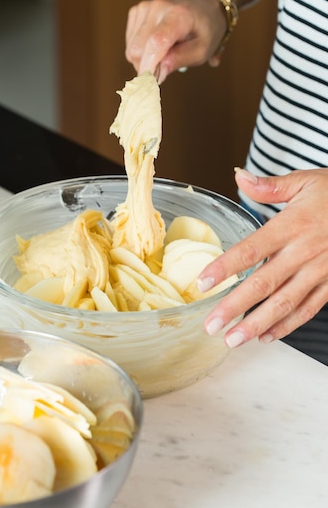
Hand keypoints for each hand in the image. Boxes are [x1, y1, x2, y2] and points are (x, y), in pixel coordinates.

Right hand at [125, 0, 225, 82]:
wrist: (203, 7)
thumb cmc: (205, 31)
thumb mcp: (201, 51)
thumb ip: (180, 60)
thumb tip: (158, 74)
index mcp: (179, 14)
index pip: (156, 42)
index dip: (149, 65)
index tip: (149, 83)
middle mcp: (158, 7)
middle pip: (138, 49)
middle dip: (147, 66)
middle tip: (164, 67)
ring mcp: (144, 7)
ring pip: (131, 48)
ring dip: (144, 58)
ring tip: (164, 52)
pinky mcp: (136, 11)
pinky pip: (130, 42)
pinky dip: (141, 49)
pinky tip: (155, 43)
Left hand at [200, 167, 327, 347]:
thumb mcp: (305, 182)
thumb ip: (269, 186)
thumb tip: (239, 177)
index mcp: (292, 225)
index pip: (251, 249)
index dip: (225, 267)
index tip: (202, 282)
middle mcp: (304, 251)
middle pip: (264, 283)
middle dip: (234, 307)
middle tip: (211, 326)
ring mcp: (320, 270)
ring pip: (285, 303)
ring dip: (257, 323)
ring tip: (233, 340)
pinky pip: (308, 309)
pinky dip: (287, 325)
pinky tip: (266, 336)